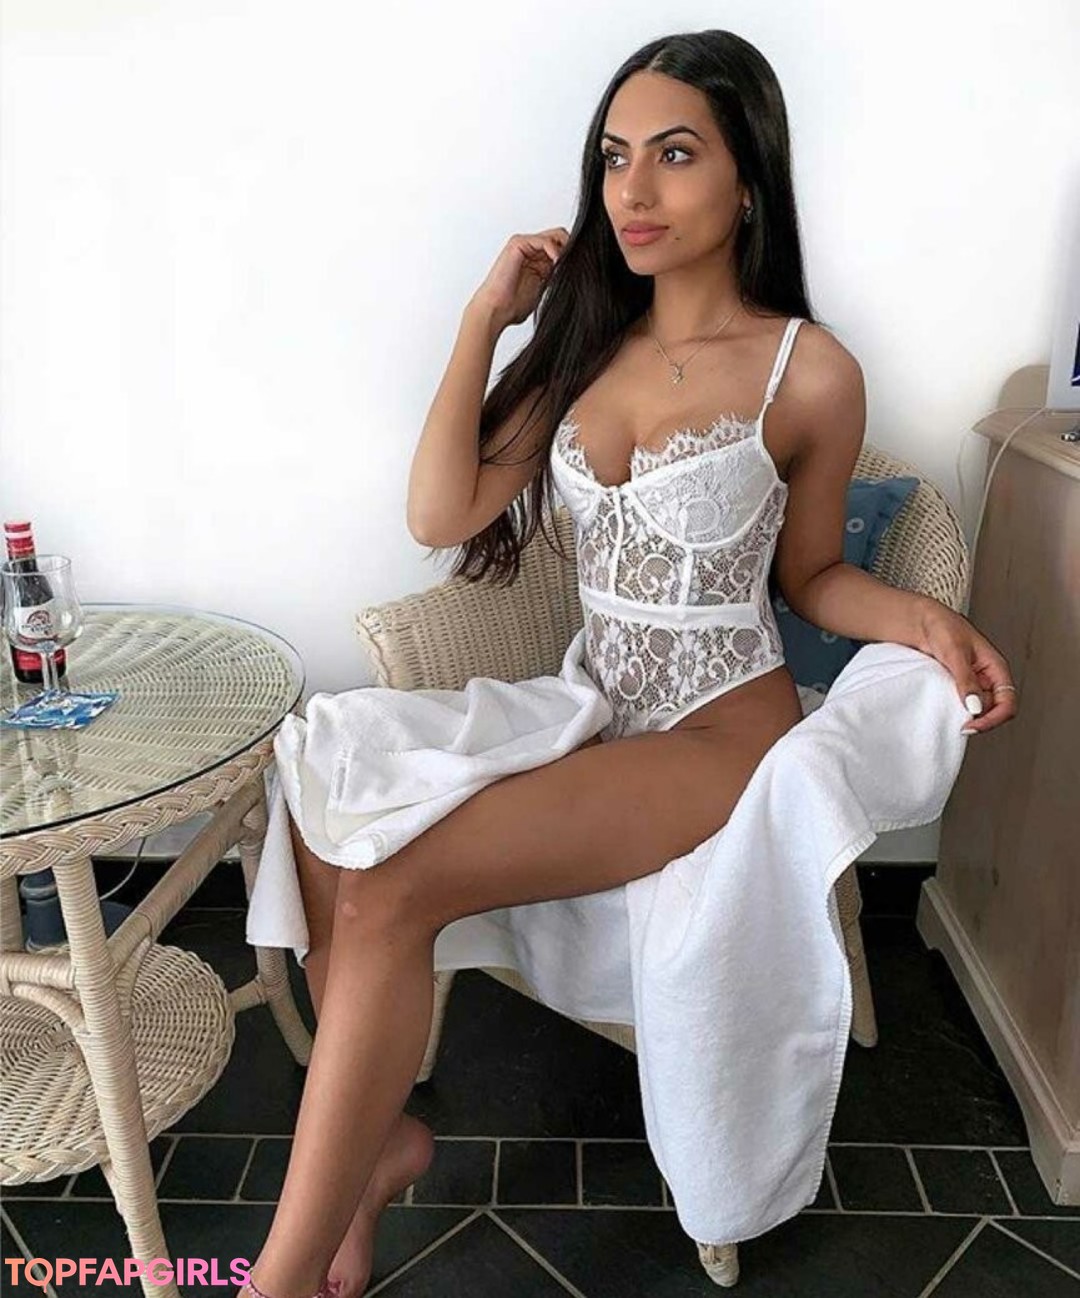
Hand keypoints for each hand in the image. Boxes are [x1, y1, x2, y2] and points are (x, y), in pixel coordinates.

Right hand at [471, 227, 569, 329]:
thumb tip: (577, 275)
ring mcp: (524, 244)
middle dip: (572, 249)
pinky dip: (555, 251)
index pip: (562, 246)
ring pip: (556, 235)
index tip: (584, 268)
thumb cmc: (513, 306)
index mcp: (537, 259)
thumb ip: (556, 277)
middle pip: (561, 236)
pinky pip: (545, 241)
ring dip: (566, 250)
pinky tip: (558, 265)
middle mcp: (530, 249)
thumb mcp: (544, 289)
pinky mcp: (518, 243)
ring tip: (569, 267)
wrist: (496, 310)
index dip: (574, 255)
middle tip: (579, 265)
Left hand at [917, 603, 1018, 735]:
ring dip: (965, 716)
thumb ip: (966, 680)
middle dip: (978, 720)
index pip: (1007, 703)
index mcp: (996, 668)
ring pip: (976, 710)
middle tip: (958, 725)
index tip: (971, 726)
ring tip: (948, 716)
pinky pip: (960, 704)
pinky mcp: (956, 686)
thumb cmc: (942, 627)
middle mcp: (988, 678)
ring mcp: (972, 683)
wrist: (919, 621)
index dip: (993, 719)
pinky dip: (953, 711)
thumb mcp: (955, 652)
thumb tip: (975, 706)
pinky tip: (943, 710)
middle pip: (993, 711)